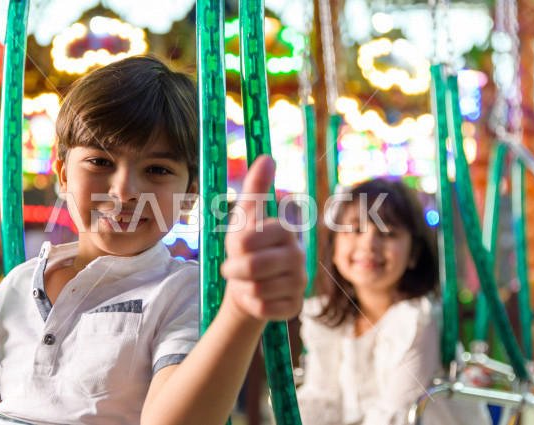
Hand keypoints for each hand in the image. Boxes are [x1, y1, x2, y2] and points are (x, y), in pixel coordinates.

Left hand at [221, 155, 306, 321]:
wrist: (248, 283)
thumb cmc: (246, 246)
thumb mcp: (245, 216)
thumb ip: (256, 188)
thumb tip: (267, 157)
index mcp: (286, 230)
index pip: (249, 241)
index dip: (236, 247)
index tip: (237, 246)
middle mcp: (299, 255)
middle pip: (253, 267)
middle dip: (234, 270)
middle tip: (233, 268)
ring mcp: (300, 282)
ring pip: (257, 290)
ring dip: (242, 287)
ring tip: (246, 281)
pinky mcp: (295, 306)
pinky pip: (263, 309)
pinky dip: (251, 304)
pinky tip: (256, 297)